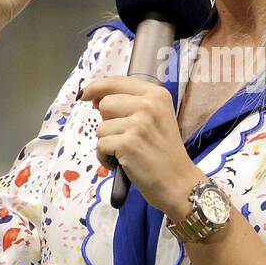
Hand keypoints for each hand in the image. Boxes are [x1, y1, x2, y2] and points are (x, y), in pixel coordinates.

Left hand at [81, 75, 202, 215]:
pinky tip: (121, 163)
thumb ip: (130, 104)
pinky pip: (100, 145)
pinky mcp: (128, 144)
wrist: (179, 183)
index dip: (97, 87)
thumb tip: (95, 99)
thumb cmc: (165, 153)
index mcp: (157, 95)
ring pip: (101, 127)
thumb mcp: (156, 118)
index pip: (116, 82)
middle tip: (126, 136)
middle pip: (105, 102)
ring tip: (126, 152)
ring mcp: (139, 124)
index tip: (86, 96)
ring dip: (107, 142)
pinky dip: (105, 158)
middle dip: (108, 121)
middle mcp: (149, 105)